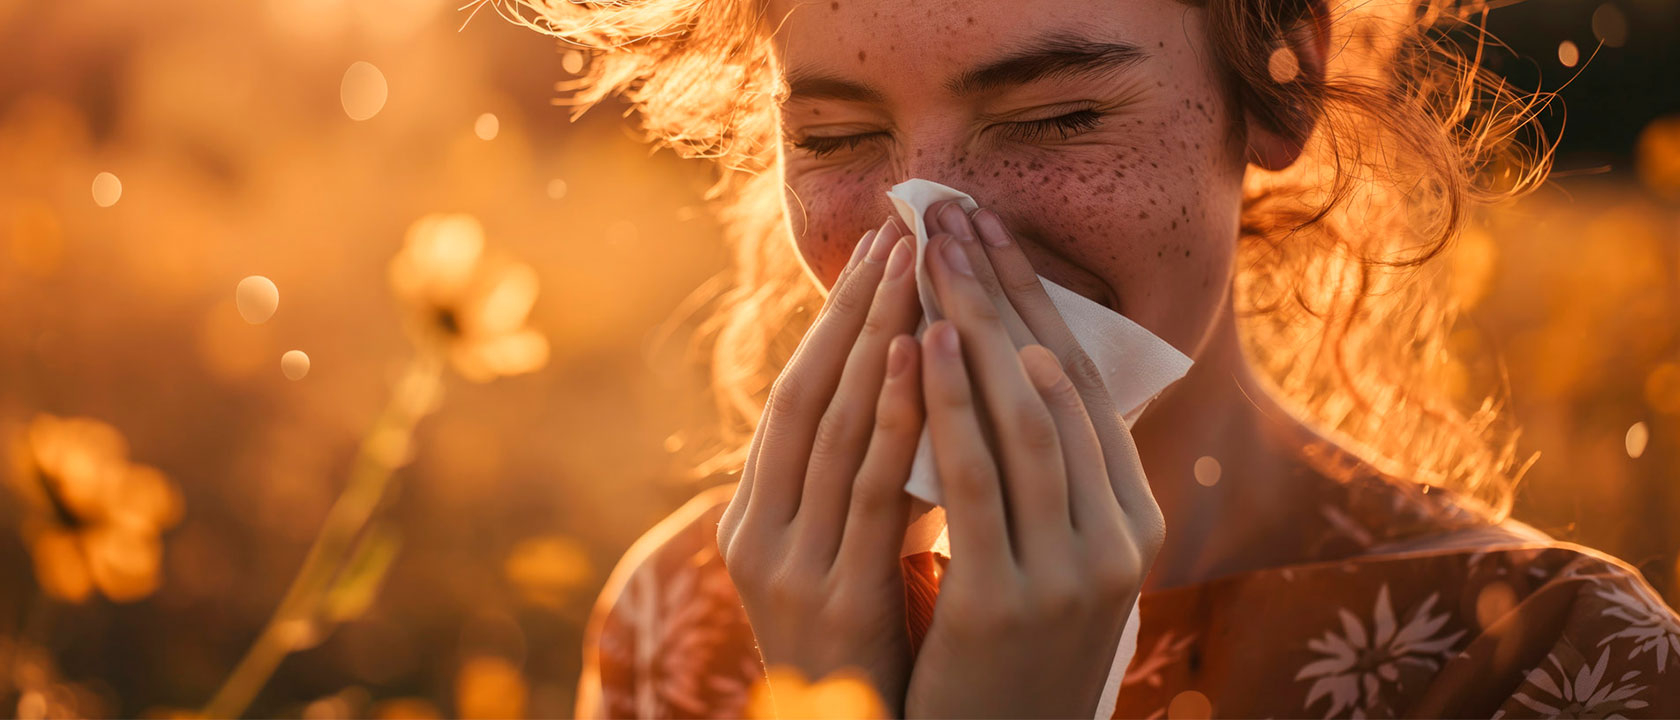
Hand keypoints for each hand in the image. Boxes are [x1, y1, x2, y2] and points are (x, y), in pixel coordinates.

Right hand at [716, 214, 925, 716]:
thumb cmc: (862, 647)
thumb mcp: (844, 557)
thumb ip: (857, 486)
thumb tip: (906, 394)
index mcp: (753, 517)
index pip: (795, 395)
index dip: (836, 322)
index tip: (880, 252)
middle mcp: (755, 532)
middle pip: (806, 396)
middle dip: (854, 312)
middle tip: (900, 234)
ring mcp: (787, 565)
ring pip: (834, 430)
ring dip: (876, 341)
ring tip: (914, 270)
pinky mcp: (831, 596)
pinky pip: (869, 490)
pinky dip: (894, 417)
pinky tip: (923, 358)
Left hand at [904, 202, 1165, 718]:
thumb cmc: (1007, 652)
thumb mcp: (1047, 558)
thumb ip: (1044, 480)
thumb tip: (1012, 367)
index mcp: (1133, 521)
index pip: (1086, 386)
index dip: (1038, 301)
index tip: (992, 230)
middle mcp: (1120, 540)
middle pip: (1060, 388)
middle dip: (1003, 294)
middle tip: (956, 216)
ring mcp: (1073, 573)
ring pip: (1028, 422)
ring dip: (982, 329)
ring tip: (939, 258)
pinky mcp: (1011, 603)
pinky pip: (980, 483)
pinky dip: (955, 408)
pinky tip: (928, 344)